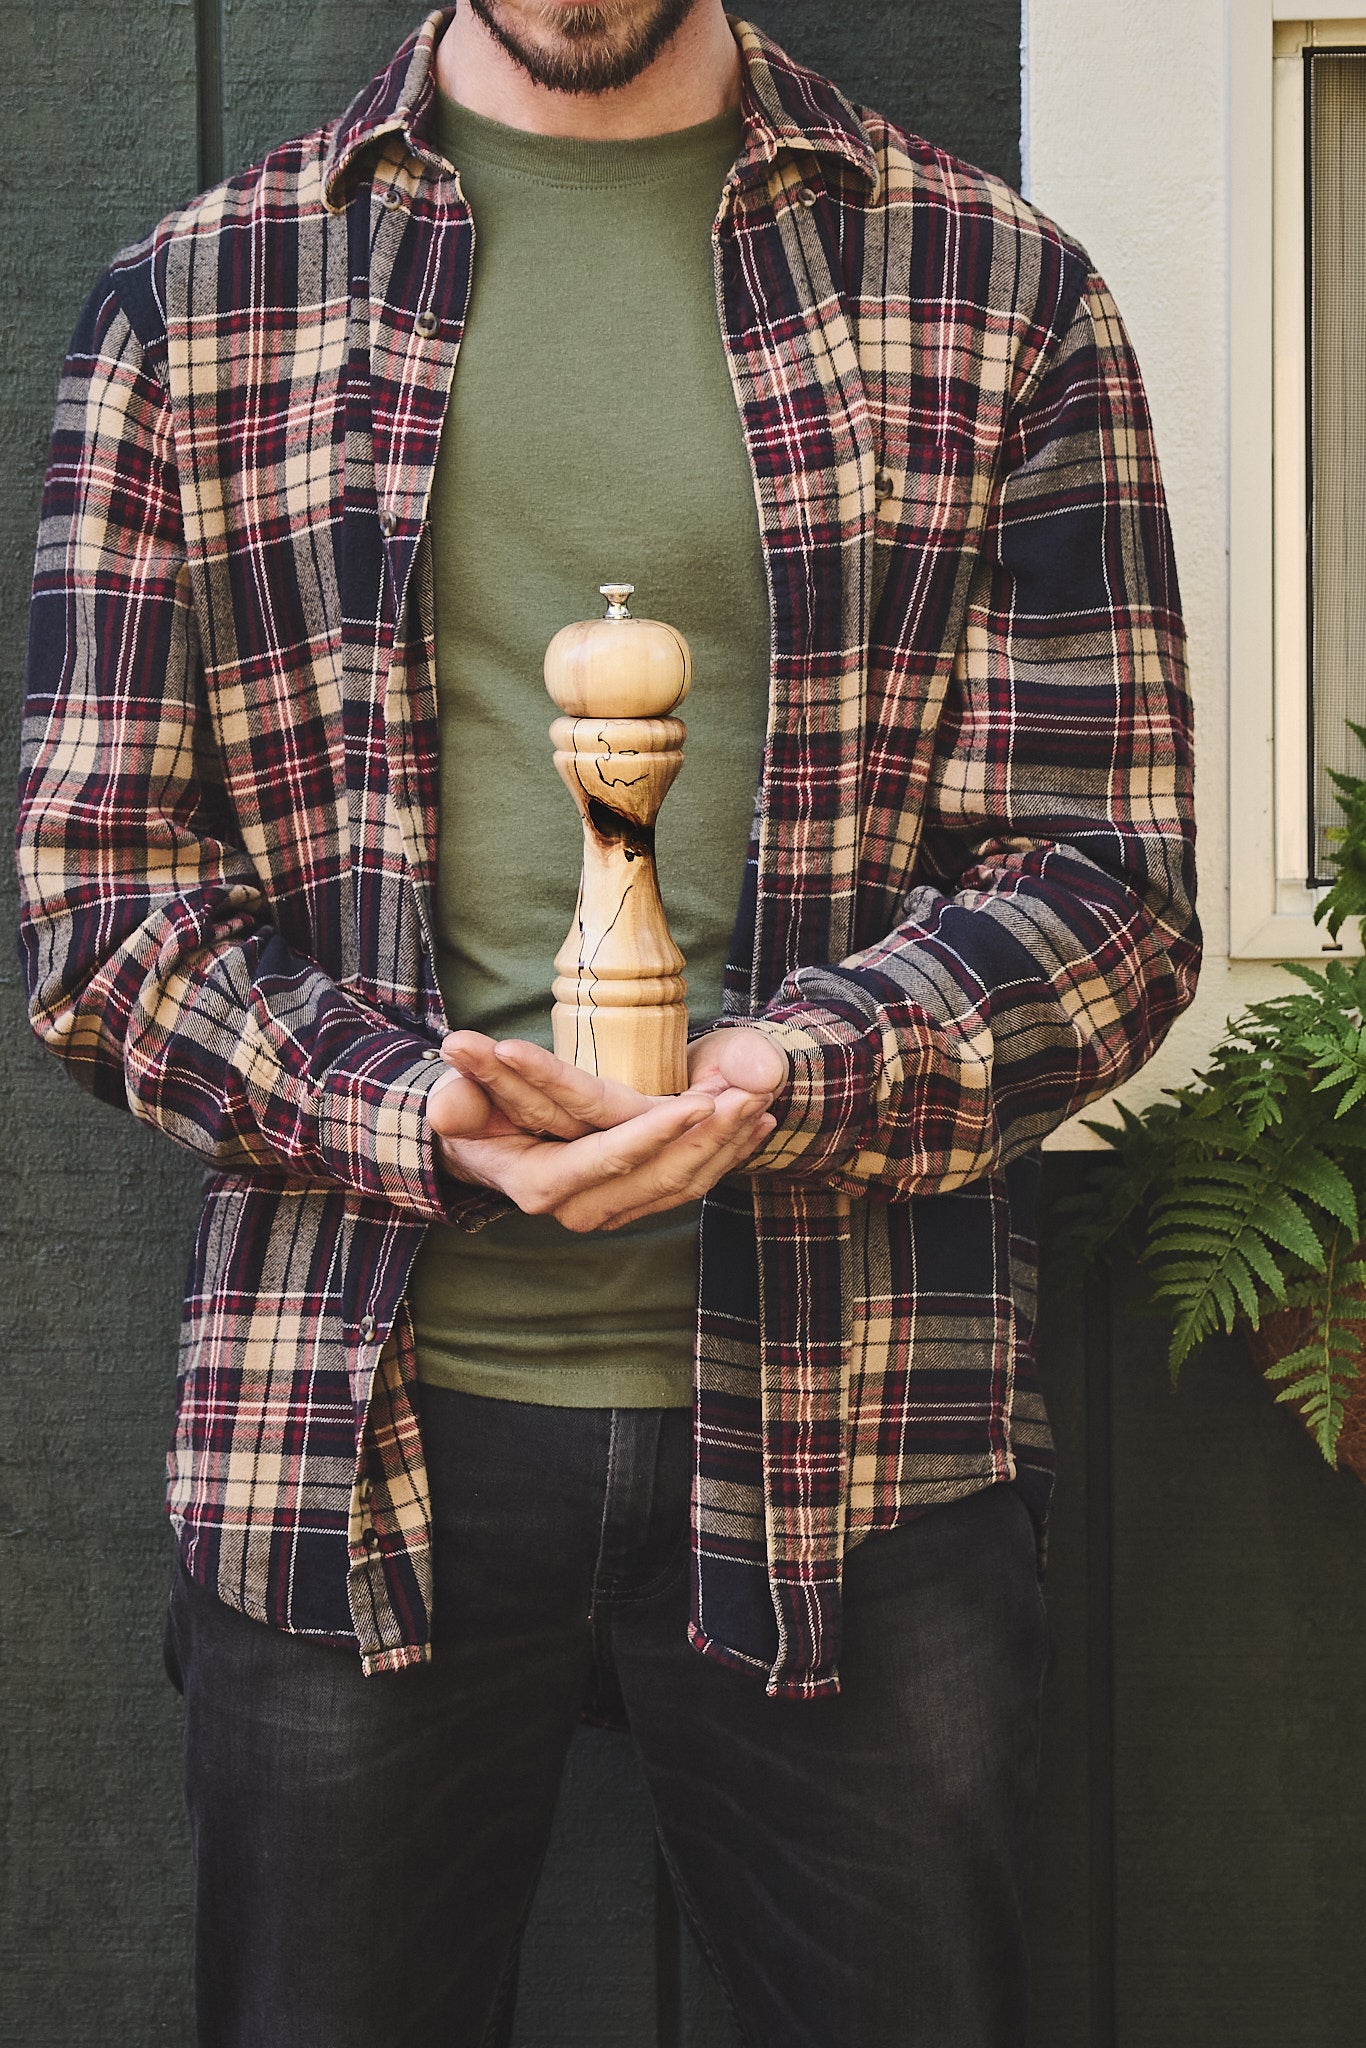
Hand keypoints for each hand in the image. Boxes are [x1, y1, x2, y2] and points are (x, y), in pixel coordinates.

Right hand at [424, 1028, 786, 1231]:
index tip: (699, 1101)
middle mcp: (580, 1208)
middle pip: (660, 1177)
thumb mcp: (456, 1105)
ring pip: (683, 1183)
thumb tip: (447, 1096)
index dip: (654, 1132)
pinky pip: (687, 1184)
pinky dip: (724, 1156)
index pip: (607, 1160)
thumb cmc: (471, 1119)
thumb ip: (454, 1101)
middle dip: (710, 1137)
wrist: (484, 1155)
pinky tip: (756, 1124)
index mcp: (541, 1184)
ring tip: (762, 1101)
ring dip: (727, 1145)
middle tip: (751, 1093)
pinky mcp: (632, 1202)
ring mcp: (611, 1211)